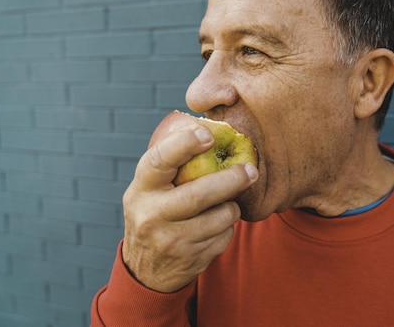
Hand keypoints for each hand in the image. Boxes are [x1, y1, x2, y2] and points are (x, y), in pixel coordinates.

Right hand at [121, 123, 257, 292]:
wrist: (147, 268)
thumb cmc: (157, 211)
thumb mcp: (151, 188)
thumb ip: (173, 164)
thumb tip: (212, 125)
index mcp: (141, 188)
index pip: (159, 161)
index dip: (184, 144)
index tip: (209, 134)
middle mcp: (151, 215)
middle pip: (198, 195)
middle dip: (231, 180)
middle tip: (252, 170)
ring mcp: (170, 240)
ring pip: (220, 217)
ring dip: (231, 207)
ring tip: (226, 203)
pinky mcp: (190, 259)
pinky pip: (224, 237)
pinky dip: (227, 228)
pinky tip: (215, 227)